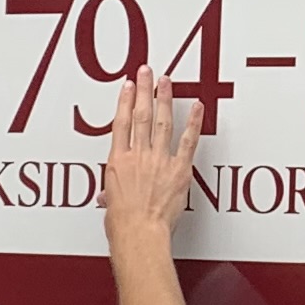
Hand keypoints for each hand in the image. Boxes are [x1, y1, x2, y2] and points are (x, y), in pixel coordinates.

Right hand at [99, 69, 199, 250]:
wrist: (139, 233)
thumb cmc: (123, 224)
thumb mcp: (110, 204)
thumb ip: (111, 193)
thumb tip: (107, 197)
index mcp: (119, 161)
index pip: (122, 122)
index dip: (126, 101)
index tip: (128, 86)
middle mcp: (138, 155)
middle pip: (141, 115)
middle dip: (144, 90)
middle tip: (146, 72)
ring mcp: (159, 160)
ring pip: (162, 122)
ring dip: (164, 98)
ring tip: (166, 81)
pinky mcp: (179, 169)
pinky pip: (188, 141)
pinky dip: (193, 123)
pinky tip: (197, 107)